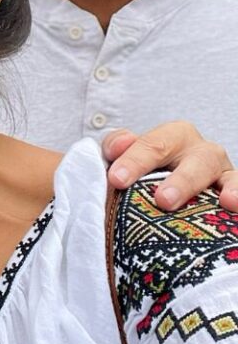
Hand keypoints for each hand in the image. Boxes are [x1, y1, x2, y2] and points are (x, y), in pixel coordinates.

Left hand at [101, 122, 236, 210]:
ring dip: (223, 191)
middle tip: (163, 200)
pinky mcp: (234, 191)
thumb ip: (118, 148)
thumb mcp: (129, 159)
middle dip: (180, 180)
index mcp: (173, 137)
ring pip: (225, 177)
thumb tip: (118, 146)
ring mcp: (222, 173)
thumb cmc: (145, 175)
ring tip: (223, 202)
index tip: (117, 179)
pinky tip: (234, 205)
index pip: (153, 144)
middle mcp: (201, 151)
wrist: (169, 194)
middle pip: (196, 160)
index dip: (135, 160)